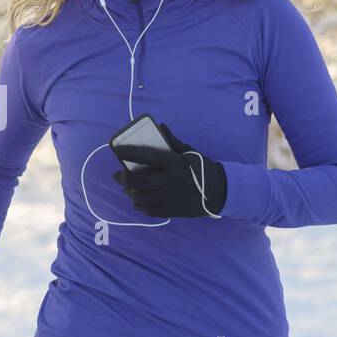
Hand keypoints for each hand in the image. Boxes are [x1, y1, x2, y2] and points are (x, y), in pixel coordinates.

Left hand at [112, 123, 227, 218]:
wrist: (218, 191)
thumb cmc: (201, 168)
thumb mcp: (189, 152)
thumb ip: (173, 141)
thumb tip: (161, 126)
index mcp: (174, 163)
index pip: (146, 155)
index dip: (129, 152)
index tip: (118, 150)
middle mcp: (170, 181)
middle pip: (139, 181)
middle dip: (124, 178)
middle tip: (118, 176)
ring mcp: (170, 198)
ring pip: (142, 197)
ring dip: (130, 192)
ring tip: (127, 189)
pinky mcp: (172, 210)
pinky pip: (150, 210)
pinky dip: (140, 206)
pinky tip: (137, 201)